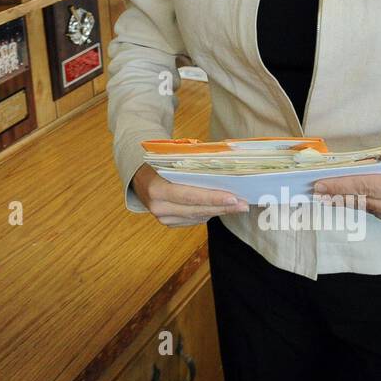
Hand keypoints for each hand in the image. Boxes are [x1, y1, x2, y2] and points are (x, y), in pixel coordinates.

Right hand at [130, 164, 249, 226]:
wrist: (137, 175)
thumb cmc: (156, 161)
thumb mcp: (169, 157)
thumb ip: (190, 163)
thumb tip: (222, 163)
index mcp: (156, 189)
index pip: (189, 196)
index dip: (212, 198)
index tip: (233, 198)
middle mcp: (158, 207)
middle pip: (196, 209)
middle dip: (222, 207)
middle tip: (244, 204)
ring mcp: (162, 217)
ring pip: (197, 216)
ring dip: (218, 211)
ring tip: (238, 206)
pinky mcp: (168, 223)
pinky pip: (193, 219)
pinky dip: (208, 212)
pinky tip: (221, 207)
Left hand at [312, 149, 380, 232]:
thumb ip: (375, 166)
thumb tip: (343, 169)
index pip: (367, 186)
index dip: (340, 186)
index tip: (319, 184)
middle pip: (365, 201)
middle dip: (339, 194)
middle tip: (317, 189)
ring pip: (371, 210)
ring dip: (351, 201)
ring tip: (330, 194)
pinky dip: (369, 206)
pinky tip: (357, 199)